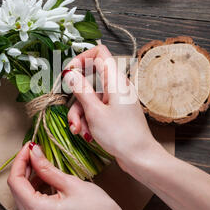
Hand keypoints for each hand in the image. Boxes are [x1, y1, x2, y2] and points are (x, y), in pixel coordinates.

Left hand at [7, 141, 129, 209]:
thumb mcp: (71, 183)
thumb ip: (47, 168)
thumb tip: (33, 152)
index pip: (16, 181)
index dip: (20, 160)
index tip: (30, 147)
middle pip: (16, 193)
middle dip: (24, 171)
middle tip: (37, 157)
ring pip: (19, 206)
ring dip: (25, 189)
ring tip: (42, 178)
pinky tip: (35, 201)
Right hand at [64, 45, 162, 173]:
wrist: (140, 157)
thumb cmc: (121, 135)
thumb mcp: (95, 112)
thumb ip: (81, 90)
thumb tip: (69, 72)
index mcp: (116, 80)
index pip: (99, 52)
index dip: (81, 58)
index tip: (69, 73)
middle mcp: (117, 86)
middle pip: (89, 81)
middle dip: (76, 99)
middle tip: (72, 115)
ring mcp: (116, 100)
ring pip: (90, 98)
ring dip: (80, 114)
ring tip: (79, 131)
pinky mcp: (115, 112)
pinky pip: (96, 109)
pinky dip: (89, 120)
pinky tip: (87, 135)